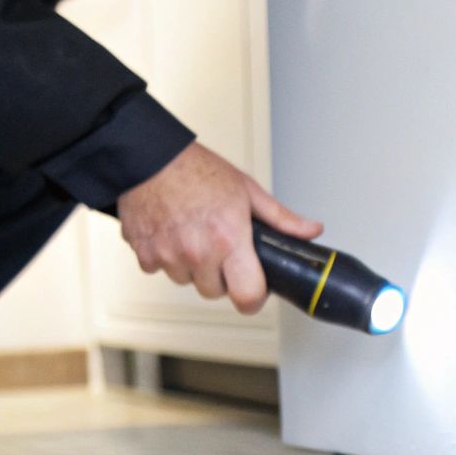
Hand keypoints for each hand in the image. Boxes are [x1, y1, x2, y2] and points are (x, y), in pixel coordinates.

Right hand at [116, 142, 321, 314]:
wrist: (150, 157)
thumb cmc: (196, 169)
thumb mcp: (247, 190)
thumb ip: (280, 218)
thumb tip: (310, 230)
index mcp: (228, 238)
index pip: (247, 296)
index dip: (253, 297)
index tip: (253, 288)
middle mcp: (198, 251)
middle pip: (215, 292)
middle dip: (220, 275)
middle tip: (218, 247)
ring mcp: (169, 255)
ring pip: (186, 281)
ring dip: (191, 266)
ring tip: (193, 234)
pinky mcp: (145, 254)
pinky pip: (159, 270)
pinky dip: (165, 257)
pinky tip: (171, 233)